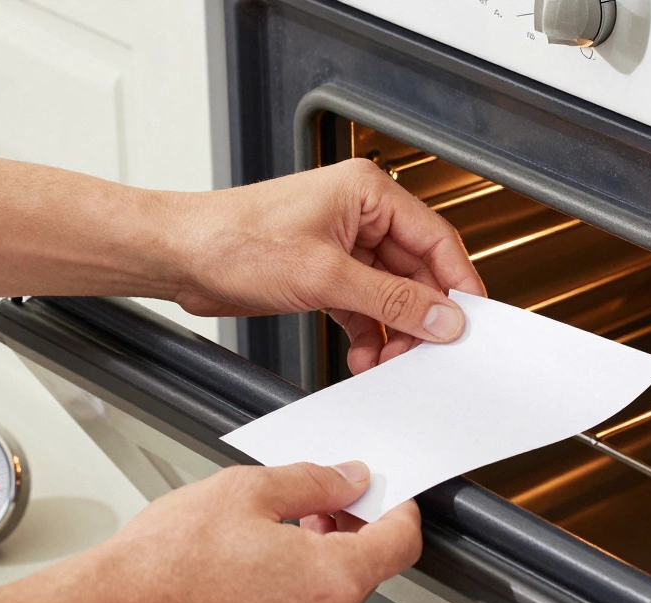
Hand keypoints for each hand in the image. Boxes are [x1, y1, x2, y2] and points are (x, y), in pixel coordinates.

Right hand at [85, 461, 420, 602]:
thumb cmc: (167, 560)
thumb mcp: (248, 490)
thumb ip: (316, 482)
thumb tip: (349, 480)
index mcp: (331, 580)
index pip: (401, 543)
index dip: (397, 510)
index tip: (386, 498)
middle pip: (364, 573)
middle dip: (347, 535)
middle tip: (314, 509)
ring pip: (329, 602)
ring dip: (314, 570)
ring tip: (267, 542)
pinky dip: (288, 601)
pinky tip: (251, 578)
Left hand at [168, 159, 485, 373]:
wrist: (179, 256)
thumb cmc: (234, 239)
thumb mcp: (325, 275)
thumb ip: (391, 299)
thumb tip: (441, 317)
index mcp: (368, 194)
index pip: (435, 239)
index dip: (457, 283)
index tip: (471, 320)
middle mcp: (360, 216)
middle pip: (416, 271)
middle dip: (420, 316)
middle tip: (427, 351)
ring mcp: (342, 246)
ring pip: (391, 294)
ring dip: (393, 331)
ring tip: (389, 361)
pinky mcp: (324, 274)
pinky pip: (364, 308)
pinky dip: (368, 334)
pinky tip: (364, 357)